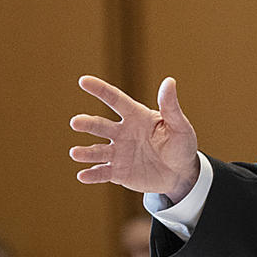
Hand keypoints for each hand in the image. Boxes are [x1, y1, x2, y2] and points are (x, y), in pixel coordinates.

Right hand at [69, 75, 199, 202]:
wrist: (181, 173)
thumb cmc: (181, 145)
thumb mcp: (179, 125)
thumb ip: (171, 106)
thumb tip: (170, 81)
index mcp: (137, 117)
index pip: (116, 100)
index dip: (100, 89)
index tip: (83, 81)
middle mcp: (123, 133)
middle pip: (101, 126)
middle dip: (88, 124)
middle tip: (76, 122)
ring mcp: (119, 153)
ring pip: (98, 151)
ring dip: (86, 152)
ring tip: (75, 153)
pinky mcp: (118, 172)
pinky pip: (102, 173)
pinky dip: (92, 174)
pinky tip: (82, 175)